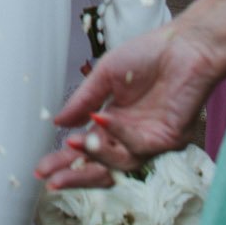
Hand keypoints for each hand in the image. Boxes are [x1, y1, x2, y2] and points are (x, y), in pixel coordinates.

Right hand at [35, 22, 216, 187]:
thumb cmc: (148, 54)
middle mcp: (129, 136)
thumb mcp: (105, 74)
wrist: (184, 46)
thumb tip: (58, 123)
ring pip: (118, 164)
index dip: (64, 160)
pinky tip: (101, 120)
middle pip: (100, 166)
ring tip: (72, 145)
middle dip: (75, 174)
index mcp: (112, 121)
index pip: (86, 148)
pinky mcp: (166, 140)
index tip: (41, 168)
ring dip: (94, 156)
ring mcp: (148, 140)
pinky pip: (138, 145)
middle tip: (51, 179)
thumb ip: (82, 100)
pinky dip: (117, 134)